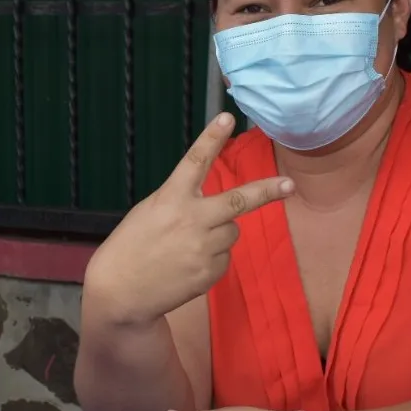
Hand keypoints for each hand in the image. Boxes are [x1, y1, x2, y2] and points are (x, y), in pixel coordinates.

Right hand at [83, 114, 293, 325]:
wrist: (120, 292)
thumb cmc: (131, 246)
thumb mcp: (149, 212)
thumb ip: (180, 202)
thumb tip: (214, 204)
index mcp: (171, 199)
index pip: (195, 162)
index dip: (211, 138)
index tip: (227, 118)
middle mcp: (191, 220)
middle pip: (239, 200)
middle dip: (268, 191)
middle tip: (289, 185)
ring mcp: (203, 248)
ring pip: (232, 231)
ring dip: (219, 234)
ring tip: (188, 247)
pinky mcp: (210, 273)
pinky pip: (224, 258)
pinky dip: (211, 260)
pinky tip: (186, 266)